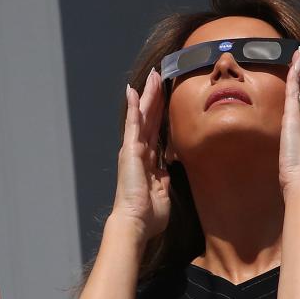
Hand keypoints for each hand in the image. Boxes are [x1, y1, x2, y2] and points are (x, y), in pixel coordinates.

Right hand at [111, 69, 170, 241]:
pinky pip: (133, 123)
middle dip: (155, 98)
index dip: (162, 114)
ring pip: (143, 116)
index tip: (166, 98)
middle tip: (160, 77)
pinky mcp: (129, 149)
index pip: (157, 132)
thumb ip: (165, 178)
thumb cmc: (148, 214)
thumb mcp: (163, 191)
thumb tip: (170, 169)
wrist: (135, 222)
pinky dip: (133, 106)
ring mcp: (133, 149)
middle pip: (150, 119)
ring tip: (153, 76)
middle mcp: (139, 152)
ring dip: (147, 95)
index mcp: (148, 162)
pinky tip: (133, 90)